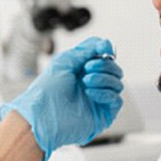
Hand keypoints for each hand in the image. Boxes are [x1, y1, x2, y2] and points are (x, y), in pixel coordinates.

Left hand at [0, 37, 123, 160]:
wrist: (42, 115)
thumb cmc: (48, 89)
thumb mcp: (65, 61)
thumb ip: (86, 50)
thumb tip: (105, 44)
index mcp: (81, 69)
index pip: (103, 56)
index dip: (106, 49)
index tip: (104, 48)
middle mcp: (91, 83)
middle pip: (113, 68)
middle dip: (104, 64)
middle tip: (88, 67)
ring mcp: (98, 99)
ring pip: (117, 82)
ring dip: (103, 78)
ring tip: (85, 81)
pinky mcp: (103, 114)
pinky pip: (116, 99)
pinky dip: (105, 93)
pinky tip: (90, 93)